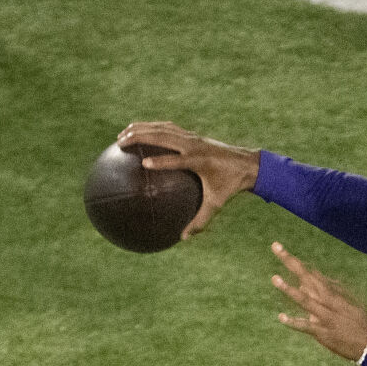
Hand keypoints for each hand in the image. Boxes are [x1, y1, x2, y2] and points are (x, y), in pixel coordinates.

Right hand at [116, 120, 260, 238]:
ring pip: (162, 128)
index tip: (143, 164)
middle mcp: (194, 145)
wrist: (246, 164)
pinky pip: (167, 128)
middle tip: (120, 142)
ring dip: (141, 128)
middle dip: (139, 136)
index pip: (176, 160)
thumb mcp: (216, 204)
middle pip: (162, 136)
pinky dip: (151, 127)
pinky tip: (138, 132)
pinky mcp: (192, 134)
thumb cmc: (230, 186)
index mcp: (199, 161)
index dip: (161, 161)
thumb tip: (184, 238)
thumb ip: (200, 221)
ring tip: (122, 134)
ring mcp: (192, 137)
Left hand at [269, 243, 366, 360]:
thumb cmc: (363, 325)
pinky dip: (294, 323)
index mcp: (335, 295)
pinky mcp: (324, 333)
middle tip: (276, 246)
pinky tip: (281, 317)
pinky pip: (307, 327)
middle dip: (292, 263)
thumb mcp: (349, 305)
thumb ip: (328, 293)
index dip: (298, 264)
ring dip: (289, 289)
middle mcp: (329, 303)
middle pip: (307, 279)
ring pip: (305, 301)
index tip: (282, 251)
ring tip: (274, 278)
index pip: (313, 275)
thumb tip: (307, 285)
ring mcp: (325, 318)